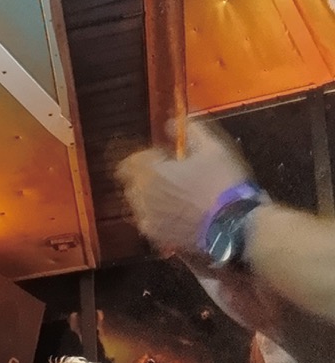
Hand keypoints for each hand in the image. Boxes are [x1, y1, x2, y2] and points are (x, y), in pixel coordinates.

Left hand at [116, 119, 252, 255]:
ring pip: (140, 205)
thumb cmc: (223, 183)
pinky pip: (149, 223)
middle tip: (174, 178)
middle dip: (148, 179)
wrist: (234, 225)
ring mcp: (147, 220)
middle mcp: (142, 198)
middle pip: (133, 184)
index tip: (163, 159)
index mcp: (151, 174)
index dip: (145, 159)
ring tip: (178, 198)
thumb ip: (189, 131)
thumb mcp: (213, 148)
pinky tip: (179, 215)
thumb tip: (170, 123)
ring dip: (152, 199)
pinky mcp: (156, 238)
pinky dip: (158, 217)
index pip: (128, 164)